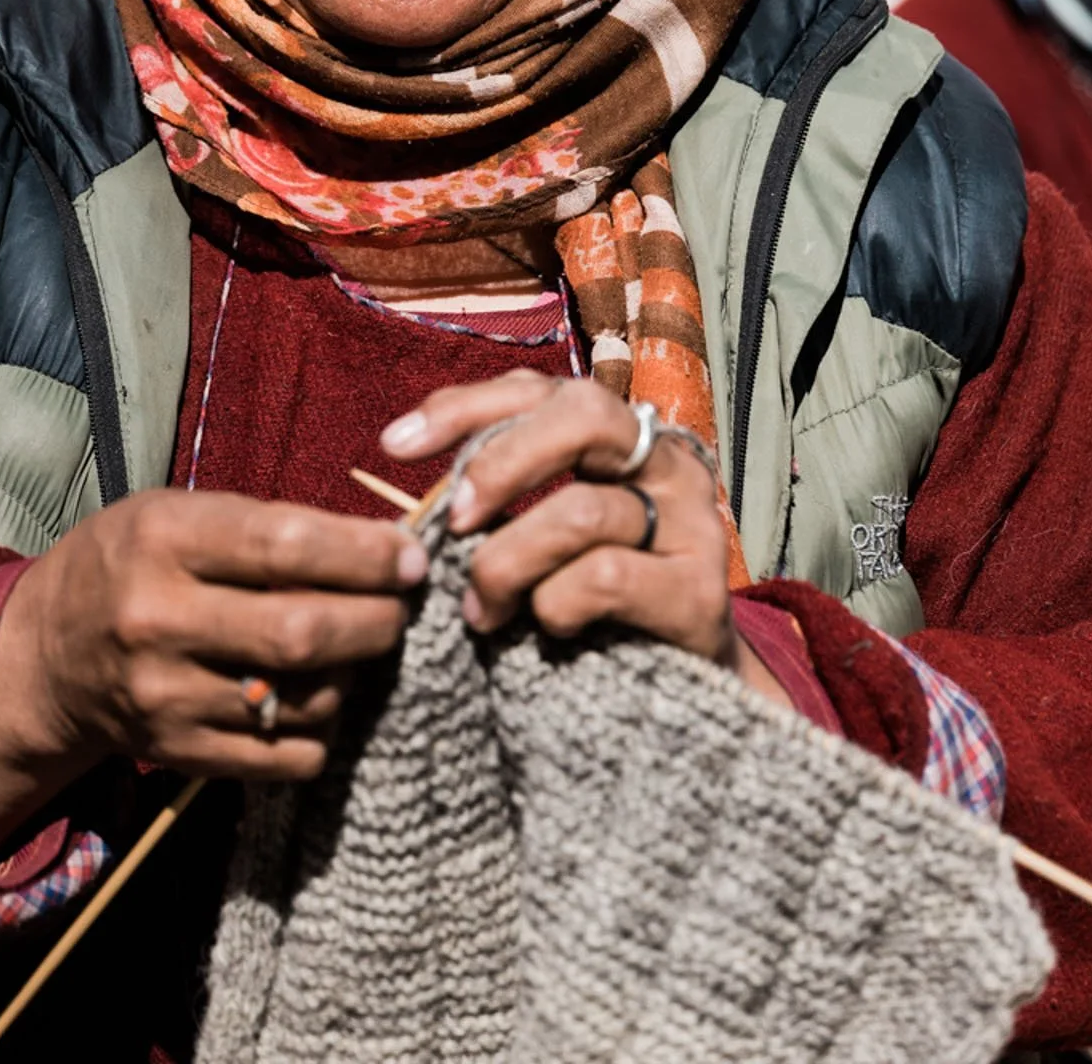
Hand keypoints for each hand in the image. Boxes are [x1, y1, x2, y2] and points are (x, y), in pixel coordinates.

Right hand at [0, 490, 424, 863]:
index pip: (287, 546)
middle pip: (302, 633)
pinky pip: (288, 757)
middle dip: (377, 621)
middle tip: (401, 608)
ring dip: (354, 675)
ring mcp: (168, 697)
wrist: (47, 655)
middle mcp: (159, 620)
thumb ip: (270, 527)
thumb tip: (383, 547)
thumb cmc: (133, 562)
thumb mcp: (180, 514)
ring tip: (354, 647)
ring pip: (305, 699)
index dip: (366, 554)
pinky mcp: (180, 755)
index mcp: (164, 539)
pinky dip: (323, 729)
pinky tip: (315, 696)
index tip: (411, 558)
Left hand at [381, 371, 790, 705]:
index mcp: (618, 436)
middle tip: (453, 519)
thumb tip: (413, 476)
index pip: (540, 390)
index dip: (464, 407)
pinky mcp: (698, 593)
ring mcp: (690, 524)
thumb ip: (493, 495)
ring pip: (580, 511)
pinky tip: (546, 629)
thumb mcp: (535, 535)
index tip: (394, 446)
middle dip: (501, 463)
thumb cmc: (584, 605)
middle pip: (582, 415)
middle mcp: (664, 462)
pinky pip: (603, 578)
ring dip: (507, 564)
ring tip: (481, 610)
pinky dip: (553, 605)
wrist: (676, 700)